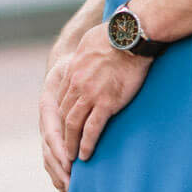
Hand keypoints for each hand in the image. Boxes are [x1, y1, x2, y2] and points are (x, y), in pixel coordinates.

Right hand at [39, 54, 75, 191]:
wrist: (64, 67)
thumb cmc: (73, 68)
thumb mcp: (72, 68)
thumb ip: (75, 79)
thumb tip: (81, 82)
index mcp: (48, 107)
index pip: (52, 133)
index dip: (59, 149)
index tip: (69, 163)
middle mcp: (46, 122)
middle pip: (49, 150)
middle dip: (59, 169)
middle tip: (71, 186)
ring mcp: (48, 131)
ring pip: (48, 157)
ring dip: (58, 175)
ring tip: (68, 191)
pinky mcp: (54, 138)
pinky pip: (53, 159)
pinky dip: (58, 173)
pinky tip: (65, 188)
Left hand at [58, 24, 150, 168]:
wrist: (130, 37)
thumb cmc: (114, 34)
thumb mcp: (89, 40)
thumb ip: (85, 52)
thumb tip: (88, 51)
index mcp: (72, 71)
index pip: (62, 99)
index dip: (61, 116)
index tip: (63, 127)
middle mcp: (77, 85)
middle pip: (64, 114)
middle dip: (62, 134)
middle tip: (63, 149)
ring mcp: (90, 95)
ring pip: (73, 125)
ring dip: (70, 143)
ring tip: (71, 158)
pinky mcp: (107, 103)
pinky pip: (92, 129)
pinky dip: (87, 144)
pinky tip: (85, 155)